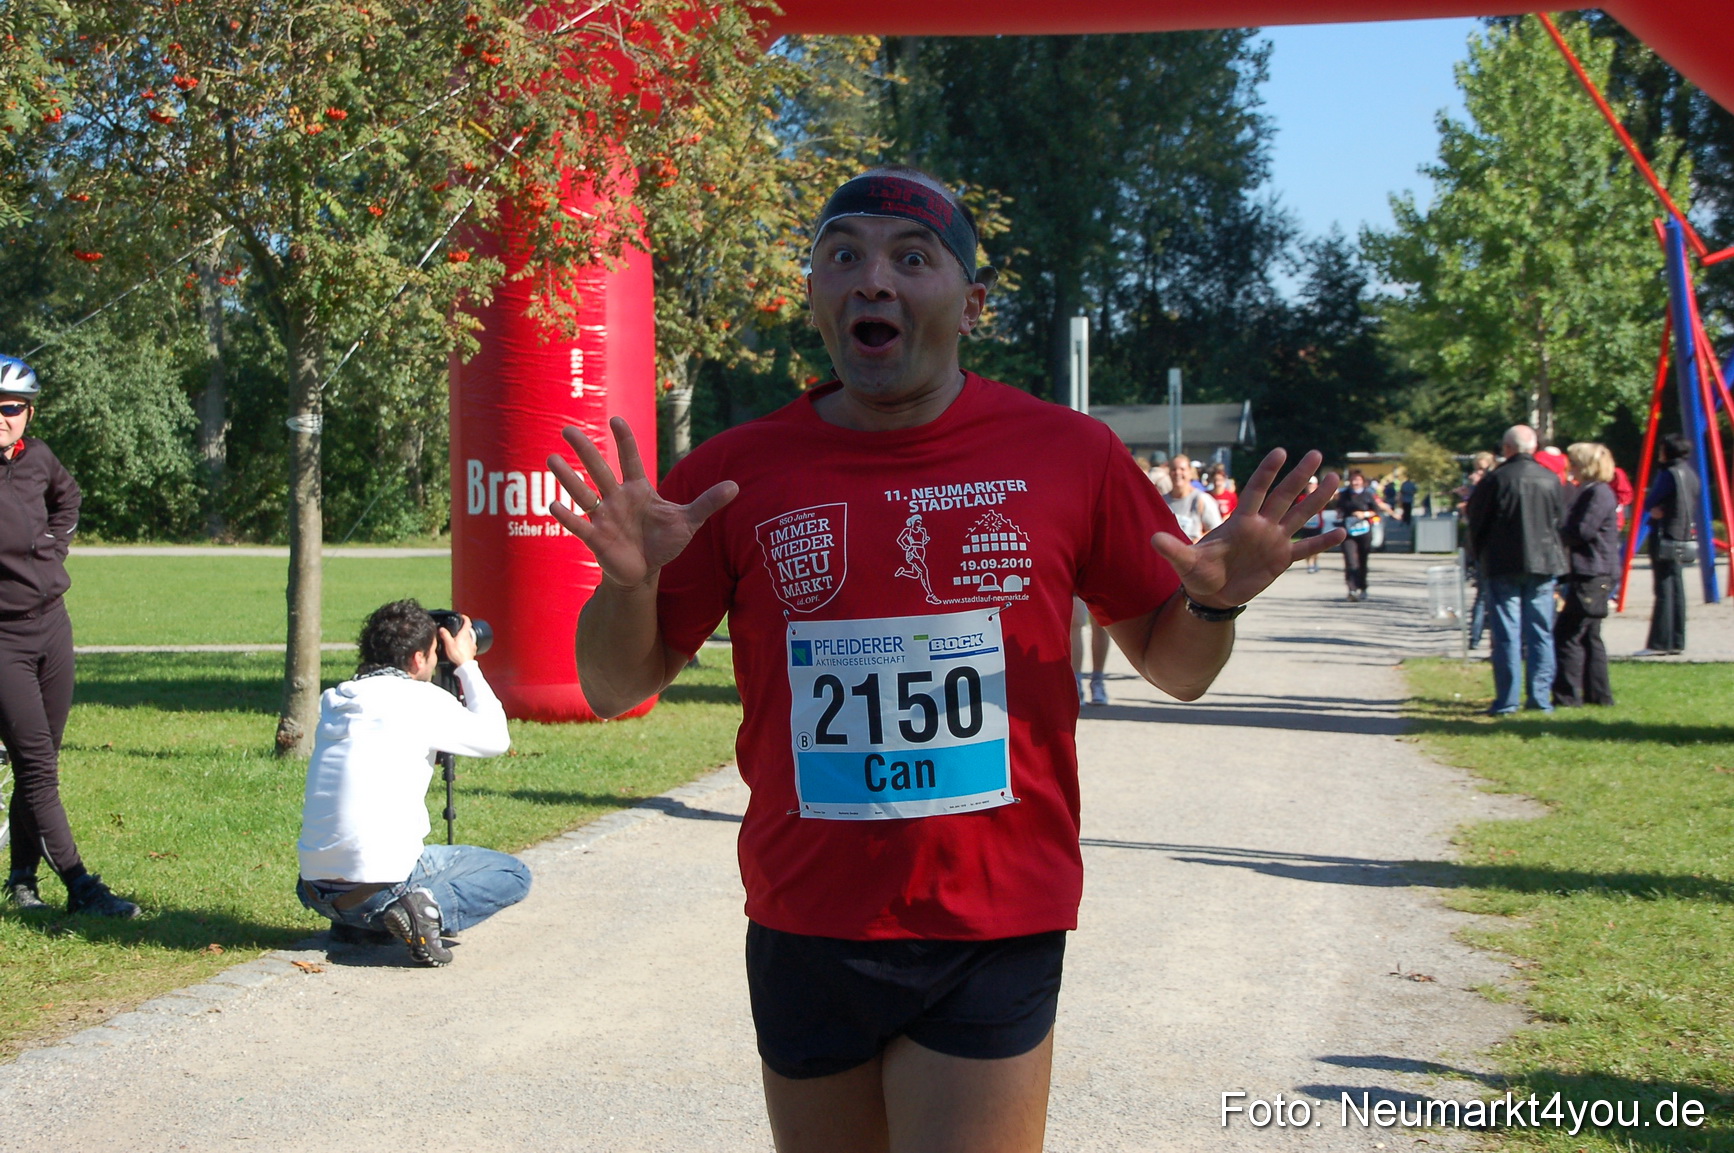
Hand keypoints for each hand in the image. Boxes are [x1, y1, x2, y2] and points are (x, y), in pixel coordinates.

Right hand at [440, 615, 477, 665]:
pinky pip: (469, 645)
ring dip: (464, 637)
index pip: (467, 622)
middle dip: (462, 629)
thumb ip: (445, 635)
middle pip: (467, 630)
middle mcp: (470, 638)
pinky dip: (465, 644)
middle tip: (456, 630)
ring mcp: (472, 644)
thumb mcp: (448, 643)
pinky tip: (461, 648)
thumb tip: (442, 629)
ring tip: (457, 639)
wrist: (465, 665)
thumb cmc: (457, 654)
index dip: (465, 618)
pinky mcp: (472, 650)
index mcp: (464, 634)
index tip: (462, 616)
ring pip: (468, 638)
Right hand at [547, 417, 737, 589]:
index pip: (630, 459)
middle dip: (584, 450)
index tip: (615, 419)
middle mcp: (617, 498)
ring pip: (583, 493)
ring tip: (551, 459)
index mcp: (638, 490)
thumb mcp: (688, 521)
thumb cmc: (663, 542)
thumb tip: (736, 486)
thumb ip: (707, 502)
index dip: (625, 441)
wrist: (645, 571)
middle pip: (599, 470)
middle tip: (567, 430)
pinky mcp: (595, 538)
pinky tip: (552, 504)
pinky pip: (578, 525)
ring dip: (568, 478)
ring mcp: (603, 517)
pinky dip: (566, 516)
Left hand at [1150, 448, 1345, 608]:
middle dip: (1299, 476)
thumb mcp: (1185, 562)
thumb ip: (1174, 549)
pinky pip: (1306, 549)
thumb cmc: (1197, 574)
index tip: (1281, 451)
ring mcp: (1273, 542)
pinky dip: (1322, 542)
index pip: (1256, 490)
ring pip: (1299, 516)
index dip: (1267, 472)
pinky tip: (1341, 532)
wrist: (1210, 594)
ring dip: (1317, 499)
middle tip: (1317, 453)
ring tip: (1334, 479)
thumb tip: (1153, 540)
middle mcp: (1260, 526)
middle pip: (1283, 496)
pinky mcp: (1280, 560)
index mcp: (1240, 522)